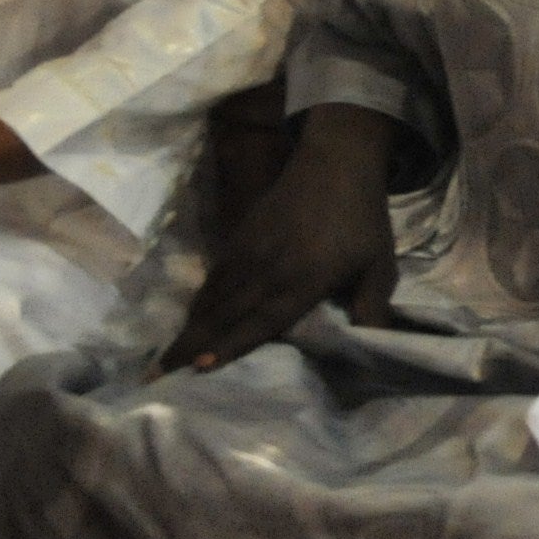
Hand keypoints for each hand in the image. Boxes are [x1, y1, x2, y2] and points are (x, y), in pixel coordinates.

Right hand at [167, 105, 404, 372]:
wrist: (336, 164)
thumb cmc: (362, 218)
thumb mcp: (380, 264)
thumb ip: (373, 305)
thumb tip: (373, 341)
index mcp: (304, 279)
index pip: (263, 321)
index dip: (232, 344)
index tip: (200, 366)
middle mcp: (269, 268)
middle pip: (225, 314)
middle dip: (191, 345)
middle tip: (157, 375)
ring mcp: (249, 251)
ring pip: (213, 296)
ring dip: (189, 326)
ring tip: (163, 356)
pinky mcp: (239, 237)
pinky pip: (214, 275)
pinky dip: (200, 299)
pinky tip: (191, 318)